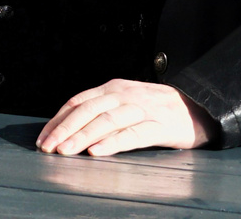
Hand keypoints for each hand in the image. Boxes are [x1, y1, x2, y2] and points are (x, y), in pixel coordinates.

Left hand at [37, 79, 219, 156]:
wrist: (197, 107)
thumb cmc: (155, 108)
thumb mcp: (125, 101)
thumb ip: (101, 109)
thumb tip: (67, 128)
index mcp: (113, 88)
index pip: (78, 102)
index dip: (58, 120)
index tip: (43, 138)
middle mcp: (125, 95)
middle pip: (88, 110)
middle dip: (65, 129)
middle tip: (48, 148)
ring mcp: (142, 109)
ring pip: (107, 121)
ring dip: (83, 136)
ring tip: (66, 151)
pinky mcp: (159, 126)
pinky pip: (133, 134)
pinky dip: (112, 143)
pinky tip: (97, 151)